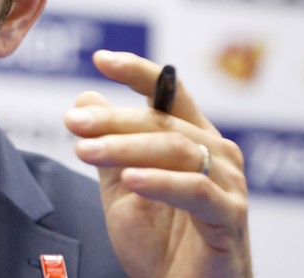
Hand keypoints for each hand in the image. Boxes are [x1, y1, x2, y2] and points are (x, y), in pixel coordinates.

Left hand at [63, 50, 251, 277]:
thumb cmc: (158, 245)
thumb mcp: (121, 188)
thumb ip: (107, 145)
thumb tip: (85, 97)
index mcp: (191, 138)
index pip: (168, 92)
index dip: (136, 71)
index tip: (101, 59)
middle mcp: (215, 153)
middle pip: (162, 120)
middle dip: (112, 119)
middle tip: (72, 122)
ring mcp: (227, 184)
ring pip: (176, 149)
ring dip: (126, 147)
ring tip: (86, 151)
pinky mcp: (230, 218)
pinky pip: (196, 190)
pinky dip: (162, 181)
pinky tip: (132, 179)